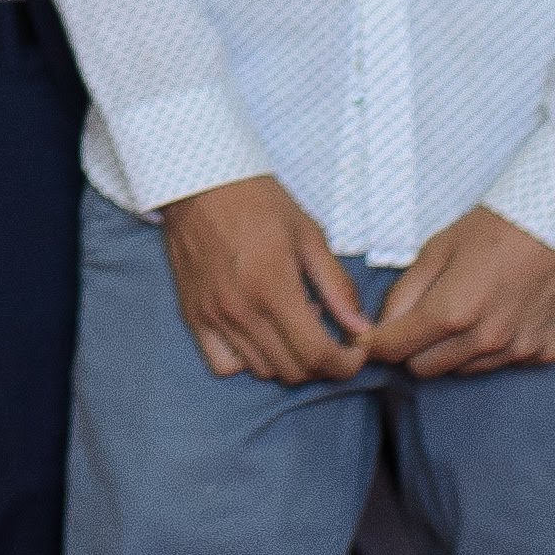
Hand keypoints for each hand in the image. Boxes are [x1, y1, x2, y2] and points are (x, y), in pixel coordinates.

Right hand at [158, 174, 368, 383]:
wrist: (199, 183)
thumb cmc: (258, 202)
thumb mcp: (308, 235)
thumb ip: (337, 285)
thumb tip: (361, 328)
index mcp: (273, 286)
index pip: (317, 354)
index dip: (346, 364)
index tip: (355, 352)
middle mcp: (241, 309)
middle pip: (292, 370)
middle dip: (321, 362)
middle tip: (328, 335)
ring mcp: (213, 316)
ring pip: (262, 370)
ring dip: (287, 360)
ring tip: (291, 326)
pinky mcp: (193, 316)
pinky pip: (222, 365)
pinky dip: (246, 361)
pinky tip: (257, 335)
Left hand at [363, 206, 554, 377]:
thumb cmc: (496, 230)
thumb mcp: (438, 249)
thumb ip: (405, 292)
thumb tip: (383, 327)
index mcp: (453, 312)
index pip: (396, 351)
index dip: (379, 344)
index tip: (374, 338)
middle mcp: (486, 340)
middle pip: (426, 368)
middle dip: (416, 347)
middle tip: (426, 317)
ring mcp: (519, 352)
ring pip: (464, 369)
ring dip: (456, 350)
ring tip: (472, 309)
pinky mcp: (545, 355)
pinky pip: (503, 364)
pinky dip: (495, 348)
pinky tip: (505, 314)